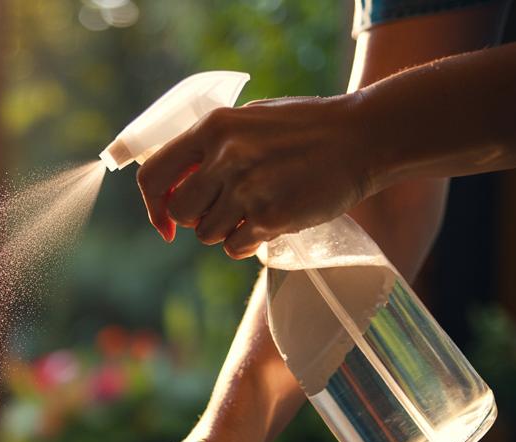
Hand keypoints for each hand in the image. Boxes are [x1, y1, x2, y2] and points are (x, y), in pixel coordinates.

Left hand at [137, 93, 374, 258]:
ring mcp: (248, 188)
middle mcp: (226, 157)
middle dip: (197, 218)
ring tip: (256, 210)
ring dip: (226, 230)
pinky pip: (235, 247)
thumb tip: (175, 179)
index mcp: (213, 128)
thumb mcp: (249, 119)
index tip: (165, 221)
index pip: (153, 175)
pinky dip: (247, 243)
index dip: (153, 205)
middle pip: (181, 212)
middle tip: (226, 209)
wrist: (362, 138)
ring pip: (207, 234)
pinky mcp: (271, 216)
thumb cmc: (305, 128)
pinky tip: (269, 224)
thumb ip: (211, 146)